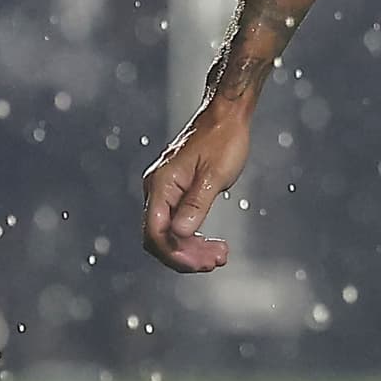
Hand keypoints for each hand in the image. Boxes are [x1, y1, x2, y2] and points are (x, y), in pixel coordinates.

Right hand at [140, 96, 253, 272]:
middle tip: (215, 261)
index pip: (155, 232)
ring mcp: (164, 190)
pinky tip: (211, 244)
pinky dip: (192, 237)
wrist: (226, 116)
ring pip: (168, 233)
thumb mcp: (214, 175)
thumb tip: (180, 233)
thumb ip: (196, 205)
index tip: (201, 263)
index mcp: (161, 184)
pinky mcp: (175, 191)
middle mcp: (156, 188)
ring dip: (191, 249)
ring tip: (218, 256)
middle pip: (159, 237)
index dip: (174, 253)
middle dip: (185, 255)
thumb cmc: (223, 139)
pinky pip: (176, 222)